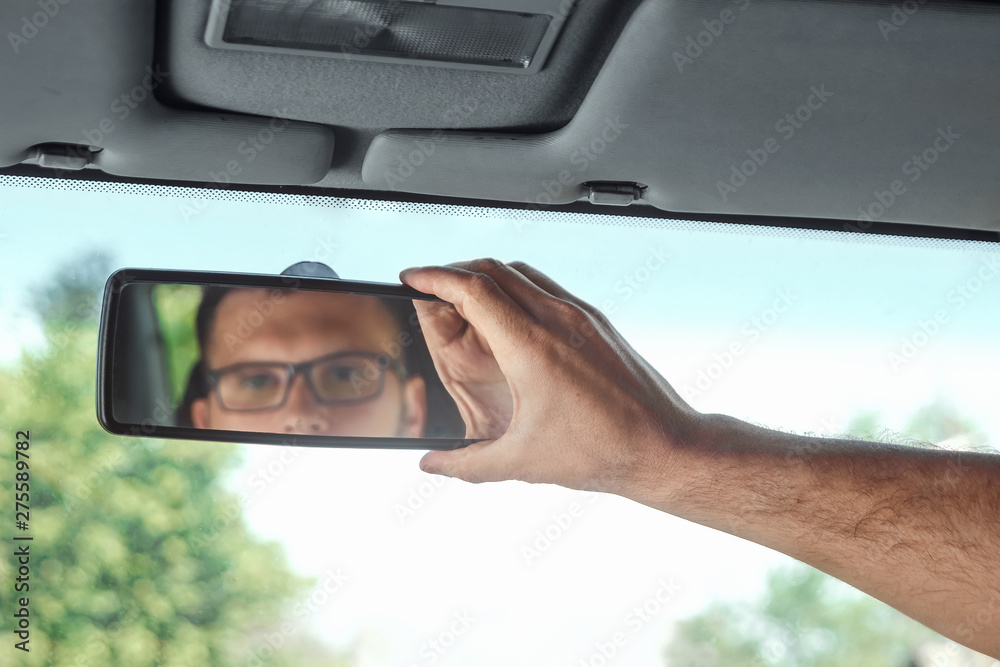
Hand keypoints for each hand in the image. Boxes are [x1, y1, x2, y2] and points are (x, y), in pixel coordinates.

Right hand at [400, 259, 704, 496]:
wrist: (664, 445)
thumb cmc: (600, 451)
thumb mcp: (521, 462)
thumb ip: (467, 464)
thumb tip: (431, 464)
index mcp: (531, 347)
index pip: (472, 288)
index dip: (434, 277)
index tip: (410, 278)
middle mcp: (556, 319)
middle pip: (493, 269)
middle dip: (453, 271)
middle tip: (429, 286)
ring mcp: (580, 316)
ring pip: (522, 273)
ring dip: (487, 275)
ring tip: (464, 298)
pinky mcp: (597, 321)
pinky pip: (547, 287)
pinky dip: (517, 287)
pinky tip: (509, 316)